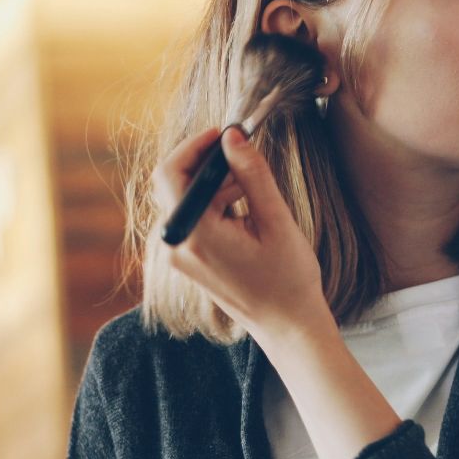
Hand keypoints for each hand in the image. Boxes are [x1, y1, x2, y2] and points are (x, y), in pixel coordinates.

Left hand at [151, 125, 325, 335]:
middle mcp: (177, 246)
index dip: (194, 146)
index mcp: (196, 236)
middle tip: (245, 157)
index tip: (224, 133)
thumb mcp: (276, 221)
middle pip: (174, 184)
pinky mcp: (187, 259)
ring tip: (253, 188)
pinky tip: (245, 207)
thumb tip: (233, 137)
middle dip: (208, 164)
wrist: (287, 325)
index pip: (170, 174)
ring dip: (214, 184)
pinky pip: (192, 218)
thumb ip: (252, 175)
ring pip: (184, 200)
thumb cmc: (287, 278)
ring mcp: (179, 256)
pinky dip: (214, 203)